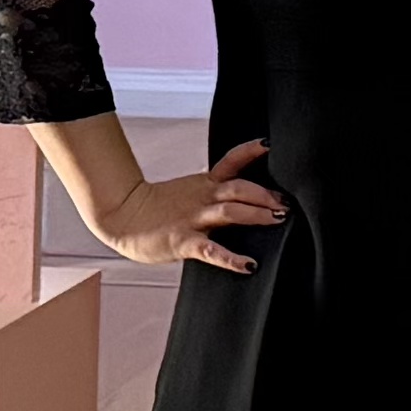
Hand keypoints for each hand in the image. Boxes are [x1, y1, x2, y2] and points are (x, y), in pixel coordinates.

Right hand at [92, 138, 288, 273]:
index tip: (271, 145)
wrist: (121, 216)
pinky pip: (211, 249)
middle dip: (266, 194)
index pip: (232, 162)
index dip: (251, 152)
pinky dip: (231, 258)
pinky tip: (248, 265)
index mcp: (205, 184)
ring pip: (230, 212)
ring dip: (256, 214)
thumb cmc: (160, 208)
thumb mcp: (192, 192)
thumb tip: (253, 199)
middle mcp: (203, 198)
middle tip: (289, 203)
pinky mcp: (183, 241)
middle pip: (239, 188)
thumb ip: (219, 193)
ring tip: (278, 220)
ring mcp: (193, 219)